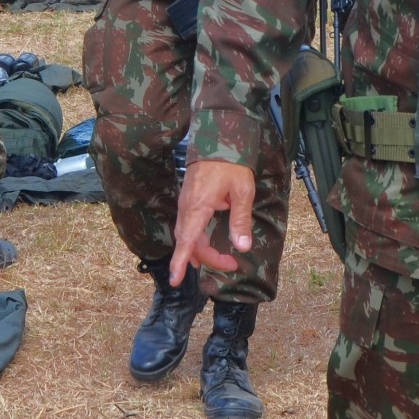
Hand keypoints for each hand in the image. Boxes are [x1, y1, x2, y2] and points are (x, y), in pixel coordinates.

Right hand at [170, 158, 254, 284]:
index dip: (180, 262)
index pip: (187, 241)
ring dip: (202, 250)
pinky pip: (188, 226)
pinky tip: (206, 243)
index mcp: (198, 207)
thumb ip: (240, 220)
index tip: (175, 280)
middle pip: (190, 243)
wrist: (217, 139)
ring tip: (224, 259)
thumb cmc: (230, 164)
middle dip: (207, 258)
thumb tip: (242, 246)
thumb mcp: (242, 191)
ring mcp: (185, 204)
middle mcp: (187, 208)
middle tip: (232, 264)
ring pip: (188, 235)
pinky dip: (196, 240)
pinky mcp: (188, 200)